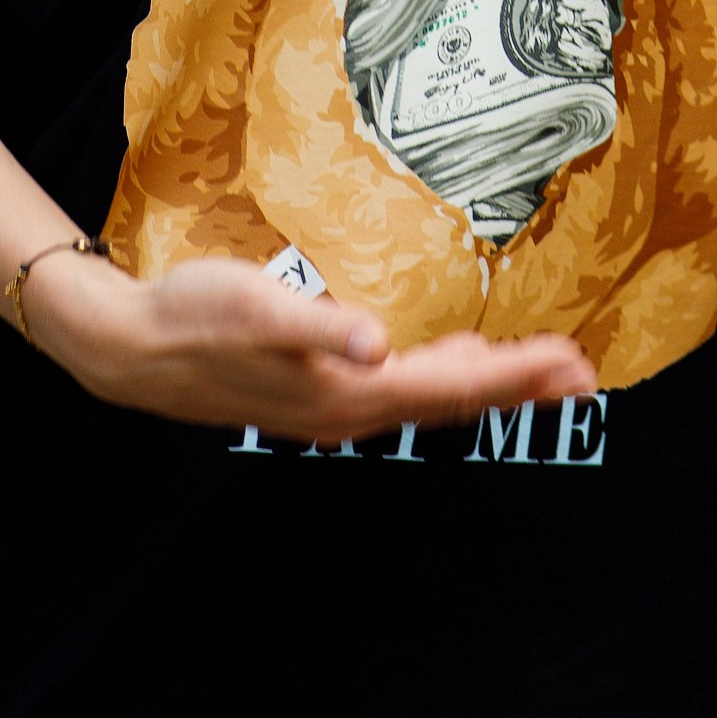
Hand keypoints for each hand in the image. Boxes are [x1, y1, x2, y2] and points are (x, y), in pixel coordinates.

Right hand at [19, 249, 595, 443]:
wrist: (133, 348)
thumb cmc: (194, 317)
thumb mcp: (252, 307)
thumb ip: (317, 325)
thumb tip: (378, 343)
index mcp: (346, 392)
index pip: (452, 387)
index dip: (516, 376)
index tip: (575, 365)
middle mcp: (349, 410)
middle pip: (453, 399)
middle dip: (521, 384)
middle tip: (583, 371)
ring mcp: (334, 406)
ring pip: (429, 397)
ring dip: (488, 381)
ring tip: (539, 368)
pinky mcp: (318, 390)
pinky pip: (401, 389)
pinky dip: (442, 374)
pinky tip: (455, 353)